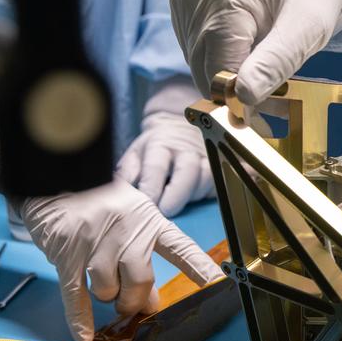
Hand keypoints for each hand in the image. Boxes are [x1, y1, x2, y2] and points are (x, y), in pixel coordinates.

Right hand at [19, 180, 222, 340]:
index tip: (219, 284)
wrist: (59, 178)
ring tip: (101, 284)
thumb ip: (143, 258)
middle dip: (135, 301)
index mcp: (149, 221)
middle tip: (128, 304)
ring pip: (107, 289)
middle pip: (141, 280)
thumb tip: (150, 302)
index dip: (200, 268)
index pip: (181, 248)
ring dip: (105, 295)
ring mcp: (95, 243)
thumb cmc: (101, 204)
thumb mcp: (131, 221)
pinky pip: (76, 294)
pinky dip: (80, 317)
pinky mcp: (67, 254)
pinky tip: (84, 333)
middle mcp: (126, 231)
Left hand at [117, 78, 211, 216]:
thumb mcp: (135, 155)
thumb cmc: (155, 148)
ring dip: (194, 196)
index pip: (156, 167)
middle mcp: (186, 151)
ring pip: (207, 180)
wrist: (179, 128)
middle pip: (188, 172)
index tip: (146, 205)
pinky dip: (218, 193)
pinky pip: (223, 183)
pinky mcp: (221, 168)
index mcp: (161, 146)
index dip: (151, 188)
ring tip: (182, 205)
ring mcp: (207, 159)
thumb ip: (126, 173)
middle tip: (166, 212)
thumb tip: (118, 192)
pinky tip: (208, 200)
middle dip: (177, 195)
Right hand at [170, 0, 341, 105]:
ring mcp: (184, 0)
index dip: (243, 97)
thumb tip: (243, 96)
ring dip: (234, 84)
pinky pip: (200, 57)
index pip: (220, 66)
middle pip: (206, 70)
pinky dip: (226, 69)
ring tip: (271, 79)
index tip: (272, 113)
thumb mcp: (307, 28)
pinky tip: (253, 62)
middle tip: (278, 104)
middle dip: (240, 92)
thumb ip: (276, 62)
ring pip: (201, 68)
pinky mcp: (185, 10)